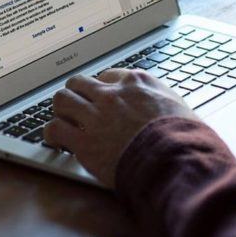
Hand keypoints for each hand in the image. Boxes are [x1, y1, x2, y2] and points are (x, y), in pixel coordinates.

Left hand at [45, 69, 197, 186]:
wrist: (174, 160)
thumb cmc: (184, 137)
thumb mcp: (178, 106)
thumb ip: (161, 101)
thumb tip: (162, 107)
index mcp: (136, 82)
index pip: (108, 76)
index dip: (102, 88)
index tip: (101, 98)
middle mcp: (112, 94)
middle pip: (79, 83)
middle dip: (76, 94)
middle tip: (76, 107)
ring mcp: (95, 116)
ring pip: (61, 100)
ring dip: (61, 110)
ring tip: (62, 120)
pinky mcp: (84, 142)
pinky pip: (54, 129)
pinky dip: (52, 134)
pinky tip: (55, 141)